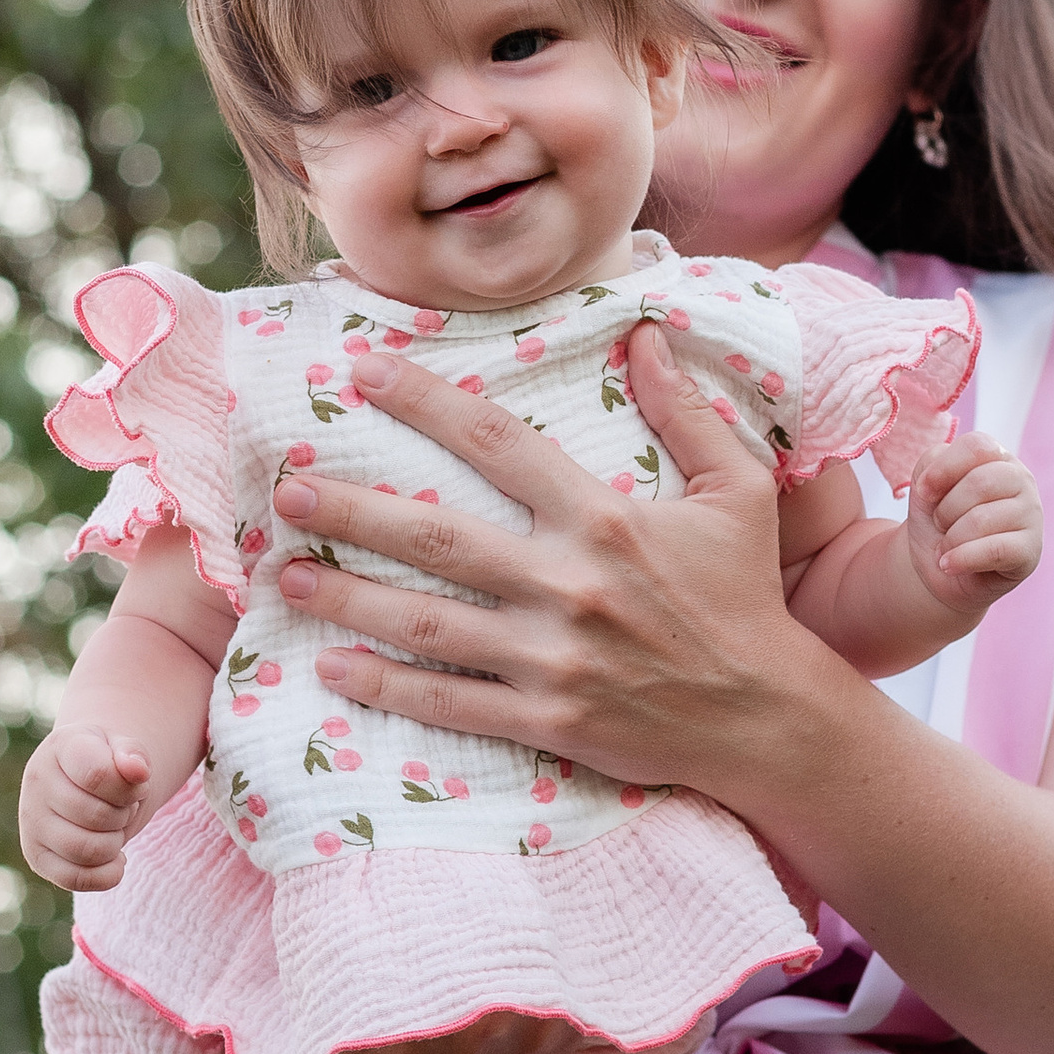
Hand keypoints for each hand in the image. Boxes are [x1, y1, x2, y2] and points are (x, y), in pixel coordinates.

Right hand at [19, 720, 151, 890]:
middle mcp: (37, 784)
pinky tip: (114, 857)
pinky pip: (75, 880)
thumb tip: (138, 771)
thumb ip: (133, 754)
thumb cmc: (107, 761)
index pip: (99, 775)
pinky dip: (106, 875)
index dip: (130, 787)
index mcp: (60, 749)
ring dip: (115, 844)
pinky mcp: (37, 857)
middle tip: (122, 806)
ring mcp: (32, 823)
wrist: (82, 778)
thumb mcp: (123, 747)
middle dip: (124, 814)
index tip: (136, 782)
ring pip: (88, 851)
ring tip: (113, 828)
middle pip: (97, 817)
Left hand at [267, 325, 848, 796]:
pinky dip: (387, 687)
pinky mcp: (547, 720)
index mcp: (604, 519)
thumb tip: (646, 333)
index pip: (497, 442)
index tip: (362, 370)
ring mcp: (551, 658)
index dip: (424, 400)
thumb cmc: (746, 598)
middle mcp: (568, 585)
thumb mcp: (739, 492)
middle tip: (286, 490)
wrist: (769, 718)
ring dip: (348, 598)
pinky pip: (449, 703)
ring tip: (285, 575)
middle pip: (437, 539)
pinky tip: (333, 669)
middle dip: (353, 511)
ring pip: (426, 624)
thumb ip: (689, 412)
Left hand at [903, 433, 1043, 623]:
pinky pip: (994, 550)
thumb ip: (931, 464)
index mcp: (998, 457)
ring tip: (946, 547)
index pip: (977, 447)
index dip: (943, 469)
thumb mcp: (926, 486)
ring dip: (950, 539)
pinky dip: (962, 559)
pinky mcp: (1030, 550)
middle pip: (979, 483)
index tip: (923, 491)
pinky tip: (948, 564)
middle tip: (940, 525)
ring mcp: (1031, 514)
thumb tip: (936, 480)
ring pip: (983, 519)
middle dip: (945, 509)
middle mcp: (1021, 480)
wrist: (943, 567)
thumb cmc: (939, 522)